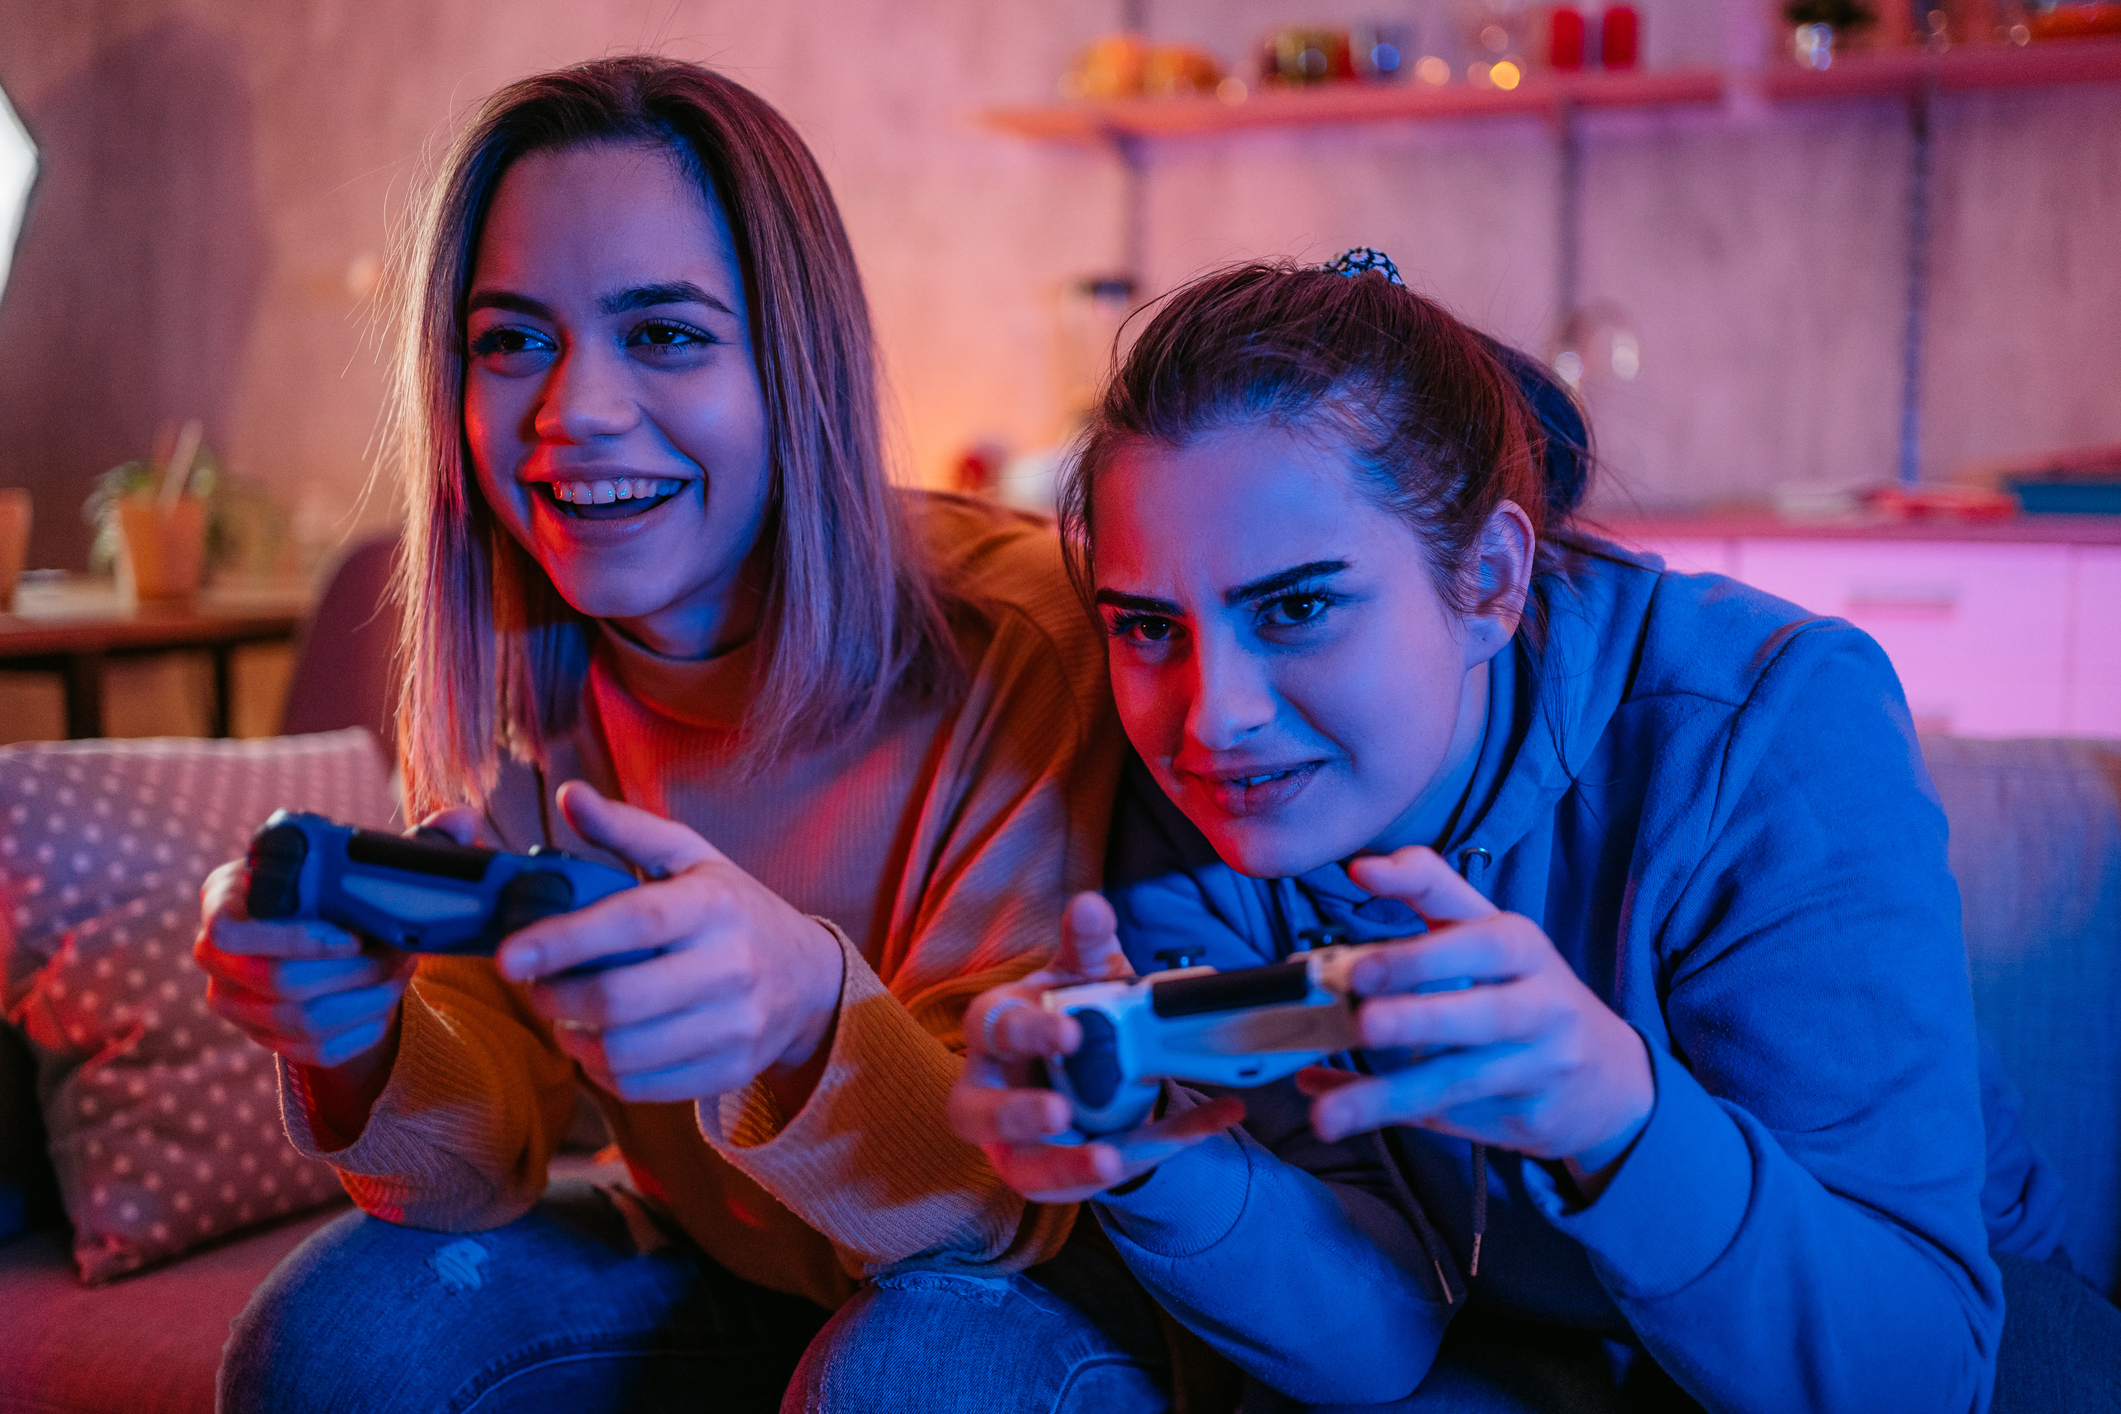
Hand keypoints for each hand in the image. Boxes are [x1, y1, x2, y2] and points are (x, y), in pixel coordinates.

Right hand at [194, 839, 425, 1070]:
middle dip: (353, 970)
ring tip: (401, 972)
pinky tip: (386, 1004)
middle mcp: (215, 957)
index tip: (352, 934)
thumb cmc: (339, 892)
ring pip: (299, 1021)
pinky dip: (360, 1029)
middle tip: (398, 953)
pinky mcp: (262, 1039)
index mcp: (226, 899)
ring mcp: (234, 1003)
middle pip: (277, 981)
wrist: (329, 939)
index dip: (294, 938)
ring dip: (366, 999)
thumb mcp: (363, 862)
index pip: (229, 931)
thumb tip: (465, 821)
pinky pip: (311, 1051)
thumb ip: (415, 842)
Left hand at [495, 781, 845, 1107]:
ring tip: (563, 1017)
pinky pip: (643, 1087)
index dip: (563, 940)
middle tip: (532, 988)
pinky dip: (603, 1071)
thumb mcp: (691, 857)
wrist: (808, 979)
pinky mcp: (729, 1070)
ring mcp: (735, 1025)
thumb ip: (626, 829)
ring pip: (625, 1052)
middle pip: (620, 999)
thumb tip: (568, 796)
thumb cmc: (733, 910)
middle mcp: (732, 965)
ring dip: (573, 1039)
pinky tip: (597, 1045)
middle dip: (555, 998)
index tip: (506, 955)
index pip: (632, 923)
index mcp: (715, 904)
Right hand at [947, 892, 1244, 1203]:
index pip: (994, 1029)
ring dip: (1066, 1166)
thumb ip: (1085, 944)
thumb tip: (1091, 905)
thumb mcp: (1079, 975)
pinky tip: (1214, 1118)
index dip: (1029, 1033)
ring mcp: (1017, 1145)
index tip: (1072, 1033)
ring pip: (1026, 1169)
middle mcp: (990, 1093)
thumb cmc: (1068, 1012)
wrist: (1083, 1063)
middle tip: (1059, 1112)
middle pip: (979, 1114)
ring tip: (1109, 1159)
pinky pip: (1099, 1176)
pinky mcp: (1055, 1177)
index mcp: (993, 1031)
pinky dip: (1157, 1150)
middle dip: (1017, 1116)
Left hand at [1298, 847, 1652, 1179]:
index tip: (1361, 874)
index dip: (1415, 885)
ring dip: (1391, 1093)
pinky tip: (1341, 1115)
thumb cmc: (1526, 995)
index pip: (1469, 910)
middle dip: (1420, 1012)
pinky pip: (1452, 1116)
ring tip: (1328, 1113)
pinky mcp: (1529, 1115)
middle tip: (1363, 1015)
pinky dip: (1392, 1115)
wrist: (1613, 1081)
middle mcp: (1539, 1000)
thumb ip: (1425, 910)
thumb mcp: (1490, 942)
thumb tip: (1349, 886)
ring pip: (1462, 1077)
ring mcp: (1540, 1064)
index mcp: (1519, 942)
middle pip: (1484, 1010)